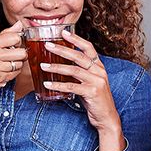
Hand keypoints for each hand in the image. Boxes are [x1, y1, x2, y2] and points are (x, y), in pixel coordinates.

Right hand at [0, 22, 26, 119]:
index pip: (15, 37)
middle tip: (13, 58)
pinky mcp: (1, 77)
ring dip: (17, 66)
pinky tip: (5, 73)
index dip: (18, 42)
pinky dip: (13, 74)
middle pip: (21, 51)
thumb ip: (4, 35)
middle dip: (20, 55)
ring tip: (6, 66)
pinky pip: (16, 73)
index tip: (14, 46)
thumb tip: (19, 24)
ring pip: (20, 63)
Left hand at [40, 31, 123, 150]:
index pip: (88, 48)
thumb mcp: (90, 82)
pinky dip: (58, 85)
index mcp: (98, 67)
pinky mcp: (92, 92)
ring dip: (56, 68)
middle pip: (79, 56)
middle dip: (62, 49)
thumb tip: (61, 66)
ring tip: (43, 66)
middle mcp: (99, 71)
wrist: (107, 117)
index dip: (76, 39)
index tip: (63, 32)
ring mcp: (97, 81)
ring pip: (74, 70)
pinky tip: (48, 85)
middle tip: (48, 45)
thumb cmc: (96, 100)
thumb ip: (80, 73)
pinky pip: (72, 86)